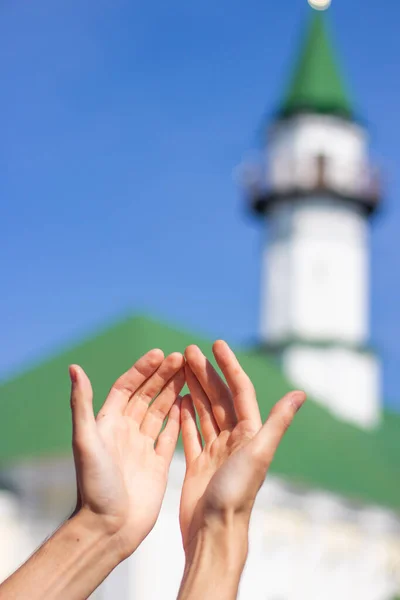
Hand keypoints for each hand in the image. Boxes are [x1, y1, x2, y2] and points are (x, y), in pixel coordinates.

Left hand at [69, 349, 184, 558]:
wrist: (110, 527)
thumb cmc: (95, 485)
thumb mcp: (86, 440)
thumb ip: (82, 404)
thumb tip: (74, 368)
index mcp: (109, 423)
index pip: (127, 387)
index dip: (142, 369)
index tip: (159, 354)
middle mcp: (126, 432)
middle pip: (147, 395)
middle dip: (163, 375)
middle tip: (181, 357)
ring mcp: (143, 447)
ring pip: (160, 411)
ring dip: (173, 391)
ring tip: (189, 373)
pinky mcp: (157, 464)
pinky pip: (170, 435)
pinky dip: (179, 418)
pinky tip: (189, 402)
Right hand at [179, 341, 305, 554]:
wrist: (214, 533)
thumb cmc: (237, 494)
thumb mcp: (259, 454)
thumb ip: (277, 422)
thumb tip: (301, 393)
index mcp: (249, 433)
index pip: (239, 391)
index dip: (229, 367)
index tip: (216, 345)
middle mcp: (233, 440)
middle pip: (218, 398)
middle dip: (205, 373)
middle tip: (189, 350)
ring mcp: (214, 452)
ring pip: (203, 412)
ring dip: (194, 389)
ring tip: (180, 368)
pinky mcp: (198, 464)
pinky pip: (190, 433)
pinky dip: (184, 416)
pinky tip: (177, 400)